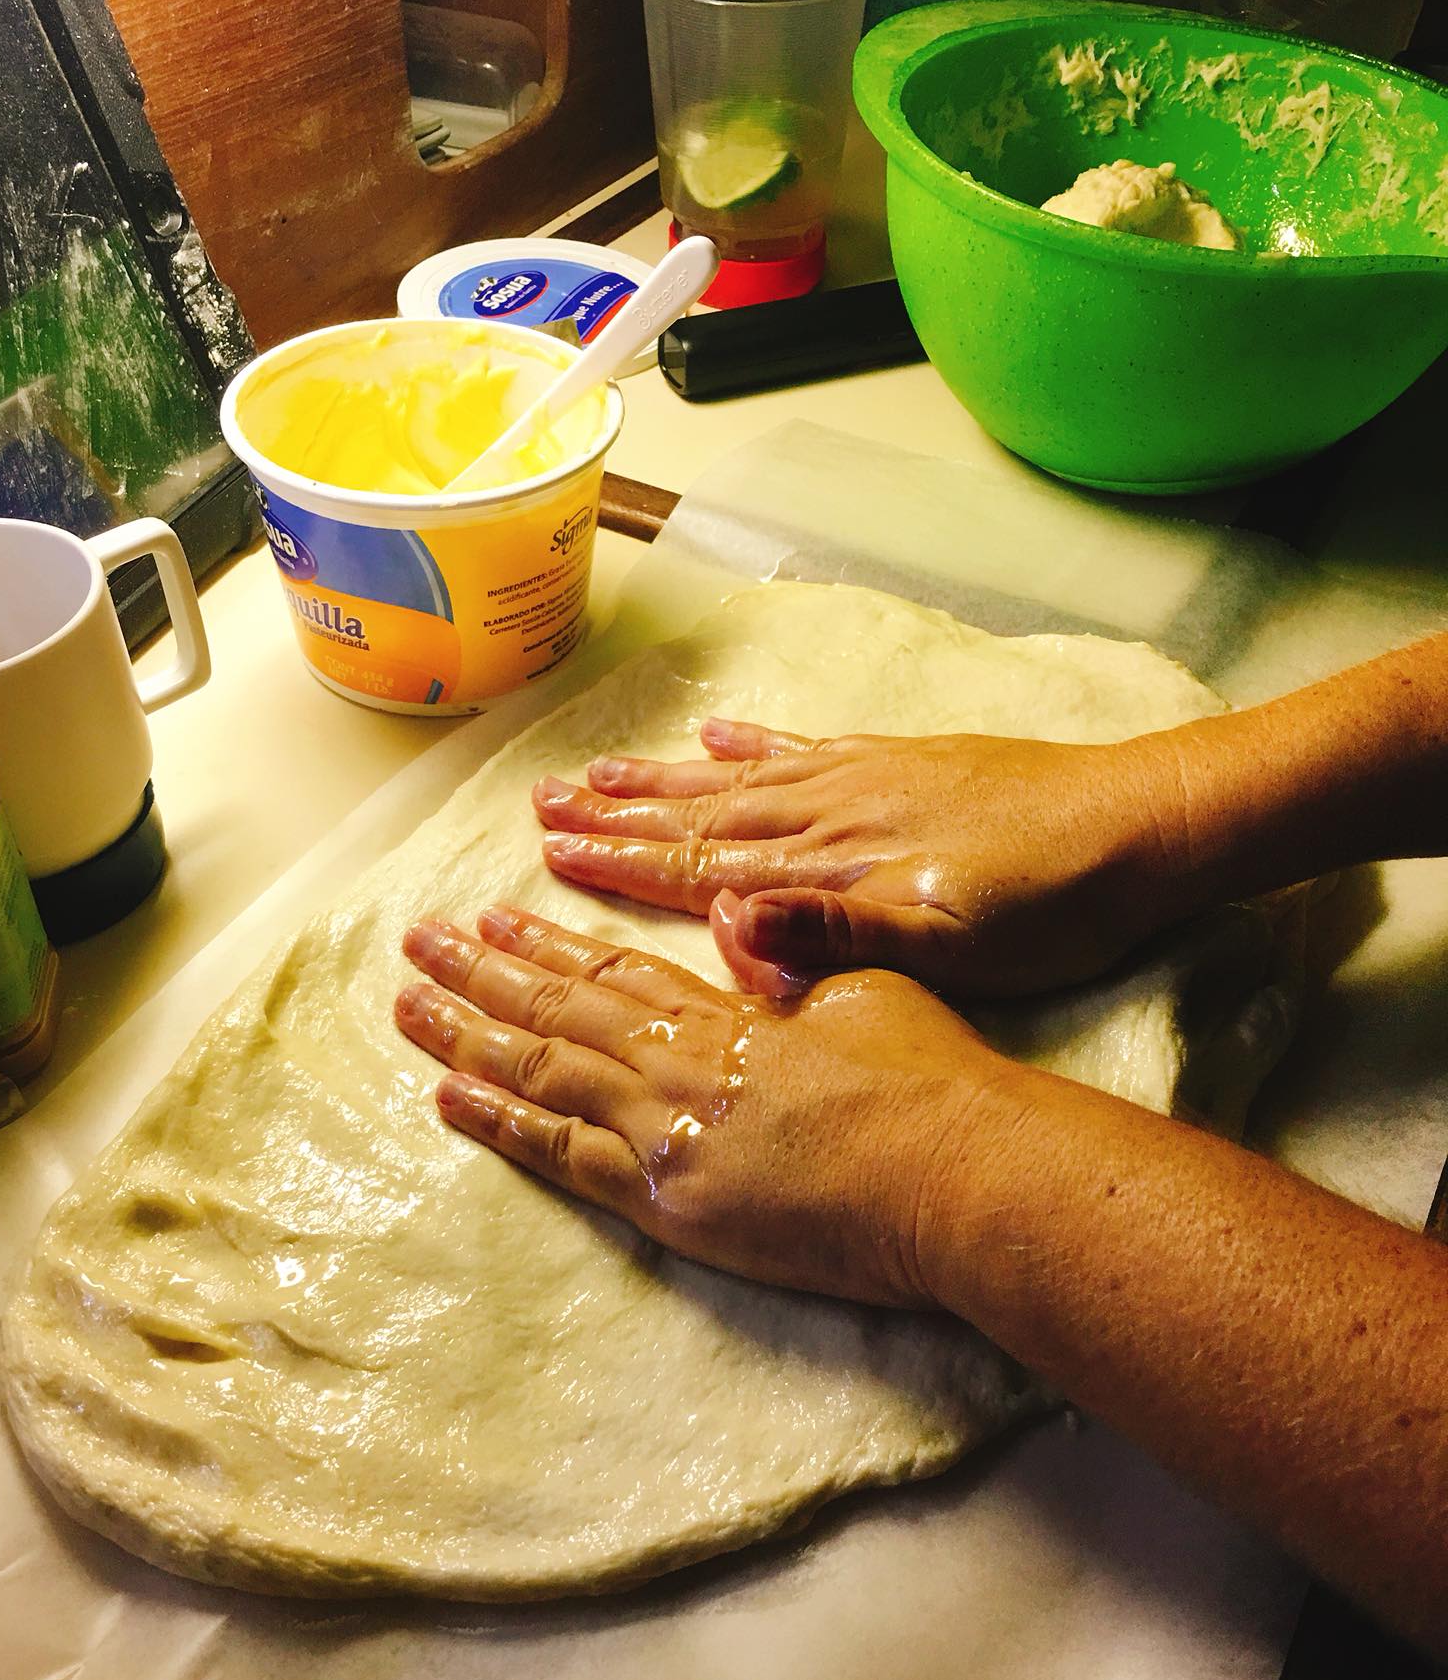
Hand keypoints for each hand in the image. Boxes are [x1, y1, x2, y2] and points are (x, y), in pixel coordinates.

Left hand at [395, 907, 1005, 1308]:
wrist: (959, 1174)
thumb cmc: (933, 1084)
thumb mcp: (868, 991)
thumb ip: (788, 957)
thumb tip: (726, 918)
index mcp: (728, 1009)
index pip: (614, 971)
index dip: (548, 942)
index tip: (494, 914)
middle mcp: (678, 1061)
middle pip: (557, 1010)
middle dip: (482, 971)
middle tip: (418, 941)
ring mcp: (664, 1130)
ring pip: (540, 1070)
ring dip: (467, 1033)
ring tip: (407, 1003)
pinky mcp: (667, 1200)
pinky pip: (559, 1156)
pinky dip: (498, 1124)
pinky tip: (445, 1097)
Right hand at [532, 720, 1180, 998]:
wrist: (1140, 829)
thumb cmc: (1049, 911)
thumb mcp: (947, 945)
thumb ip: (832, 932)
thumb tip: (723, 923)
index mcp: (832, 867)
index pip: (701, 866)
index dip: (621, 862)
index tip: (549, 854)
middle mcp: (833, 814)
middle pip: (701, 815)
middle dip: (617, 815)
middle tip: (540, 804)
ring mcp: (867, 782)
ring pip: (739, 781)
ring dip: (663, 780)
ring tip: (597, 769)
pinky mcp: (905, 764)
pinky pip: (805, 750)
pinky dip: (754, 745)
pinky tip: (719, 735)